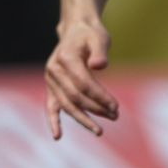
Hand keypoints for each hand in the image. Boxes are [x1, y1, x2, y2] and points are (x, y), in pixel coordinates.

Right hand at [44, 18, 118, 138]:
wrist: (76, 30)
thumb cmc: (91, 35)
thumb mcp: (99, 38)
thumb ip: (99, 52)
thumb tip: (99, 66)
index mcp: (65, 58)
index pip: (83, 83)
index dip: (100, 96)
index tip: (116, 106)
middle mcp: (54, 70)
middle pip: (75, 96)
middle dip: (96, 109)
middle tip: (116, 115)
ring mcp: (50, 79)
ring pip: (66, 104)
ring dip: (83, 118)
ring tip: (100, 130)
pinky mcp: (52, 87)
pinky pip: (51, 106)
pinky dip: (53, 121)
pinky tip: (58, 136)